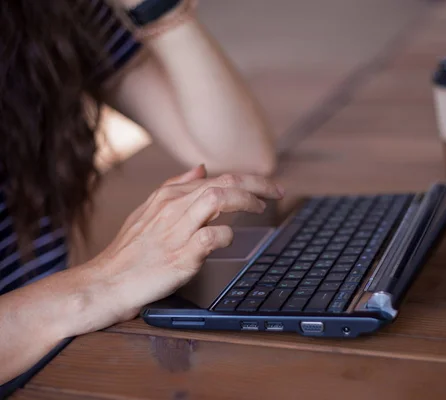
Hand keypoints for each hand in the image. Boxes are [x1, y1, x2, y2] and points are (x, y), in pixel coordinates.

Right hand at [88, 165, 283, 324]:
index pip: (217, 177)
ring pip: (218, 199)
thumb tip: (201, 167)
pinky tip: (230, 240)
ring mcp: (176, 231)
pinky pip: (211, 237)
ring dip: (245, 201)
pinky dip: (227, 236)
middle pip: (224, 182)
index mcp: (168, 196)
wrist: (104, 284)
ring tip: (260, 209)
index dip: (249, 180)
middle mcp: (173, 208)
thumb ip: (174, 187)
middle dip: (257, 183)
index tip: (268, 188)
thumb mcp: (147, 211)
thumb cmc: (129, 252)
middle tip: (278, 192)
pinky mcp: (179, 256)